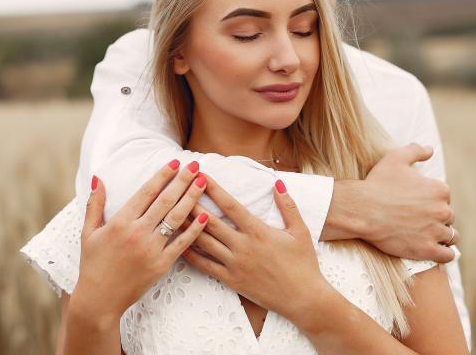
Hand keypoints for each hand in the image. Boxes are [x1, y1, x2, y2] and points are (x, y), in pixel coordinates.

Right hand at [70, 160, 209, 321]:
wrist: (99, 299)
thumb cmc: (93, 264)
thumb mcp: (88, 232)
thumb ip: (95, 204)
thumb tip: (98, 178)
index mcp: (119, 222)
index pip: (146, 192)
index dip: (162, 176)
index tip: (175, 163)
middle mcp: (137, 233)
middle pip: (165, 201)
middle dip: (182, 181)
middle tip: (195, 166)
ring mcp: (150, 249)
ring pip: (176, 219)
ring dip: (191, 198)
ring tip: (203, 182)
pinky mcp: (161, 265)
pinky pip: (181, 244)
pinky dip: (194, 230)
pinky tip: (205, 216)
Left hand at [180, 177, 328, 323]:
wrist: (303, 298)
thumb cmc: (304, 263)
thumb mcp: (300, 231)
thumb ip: (288, 205)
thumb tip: (277, 183)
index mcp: (258, 231)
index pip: (230, 205)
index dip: (214, 189)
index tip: (202, 176)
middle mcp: (243, 246)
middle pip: (210, 222)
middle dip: (193, 203)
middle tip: (178, 189)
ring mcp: (235, 264)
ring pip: (204, 242)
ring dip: (187, 226)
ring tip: (171, 213)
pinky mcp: (231, 280)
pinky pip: (205, 265)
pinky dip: (190, 254)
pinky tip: (179, 244)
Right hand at [361, 143, 457, 262]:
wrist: (362, 210)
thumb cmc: (377, 183)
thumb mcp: (395, 157)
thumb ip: (416, 150)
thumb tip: (430, 150)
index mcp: (439, 189)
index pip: (445, 198)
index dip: (432, 201)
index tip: (419, 205)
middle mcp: (443, 210)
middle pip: (448, 217)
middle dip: (437, 219)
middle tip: (419, 221)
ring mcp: (436, 232)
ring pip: (451, 236)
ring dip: (443, 236)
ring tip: (428, 236)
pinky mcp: (427, 250)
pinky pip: (447, 255)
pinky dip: (444, 254)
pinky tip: (435, 250)